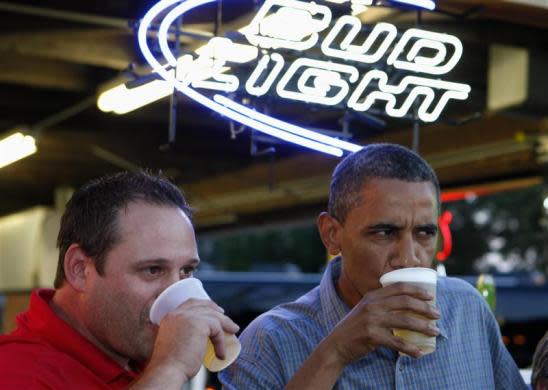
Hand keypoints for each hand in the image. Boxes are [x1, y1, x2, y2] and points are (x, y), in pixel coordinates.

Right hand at [147, 298, 238, 380]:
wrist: (167, 371)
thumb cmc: (171, 364)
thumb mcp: (173, 343)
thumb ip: (180, 336)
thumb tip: (195, 338)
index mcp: (170, 317)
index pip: (190, 303)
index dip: (204, 305)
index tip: (214, 312)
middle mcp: (178, 313)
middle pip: (203, 305)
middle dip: (216, 309)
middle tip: (225, 317)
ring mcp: (188, 317)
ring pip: (213, 316)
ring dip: (226, 323)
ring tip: (233, 331)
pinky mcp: (200, 324)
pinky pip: (217, 329)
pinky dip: (221, 341)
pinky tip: (221, 354)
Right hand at [325, 282, 439, 363]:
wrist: (337, 344)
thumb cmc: (355, 327)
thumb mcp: (365, 309)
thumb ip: (381, 304)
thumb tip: (407, 305)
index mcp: (372, 296)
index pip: (398, 287)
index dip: (416, 290)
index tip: (431, 296)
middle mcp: (373, 305)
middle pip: (405, 302)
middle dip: (424, 308)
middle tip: (437, 314)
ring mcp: (372, 320)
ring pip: (405, 321)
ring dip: (423, 327)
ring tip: (435, 332)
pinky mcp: (372, 336)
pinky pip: (397, 342)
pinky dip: (410, 349)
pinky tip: (419, 353)